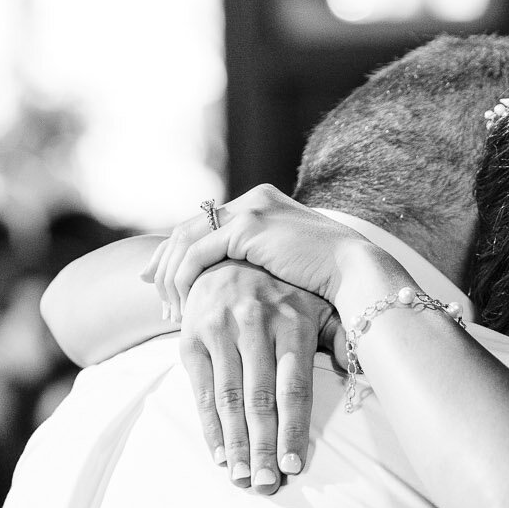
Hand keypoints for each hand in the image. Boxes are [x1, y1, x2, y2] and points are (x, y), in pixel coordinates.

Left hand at [141, 185, 386, 320]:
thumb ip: (261, 265)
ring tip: (169, 307)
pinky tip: (184, 302)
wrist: (357, 273)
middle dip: (164, 262)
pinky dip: (184, 278)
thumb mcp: (288, 269)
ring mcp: (250, 209)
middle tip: (151, 291)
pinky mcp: (249, 226)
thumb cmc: (331, 282)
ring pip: (187, 239)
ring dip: (171, 275)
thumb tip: (241, 285)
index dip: (178, 252)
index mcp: (261, 205)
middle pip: (189, 228)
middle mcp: (252, 200)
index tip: (161, 279)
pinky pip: (198, 252)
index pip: (205, 225)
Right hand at [179, 260, 340, 490]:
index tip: (294, 466)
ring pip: (230, 399)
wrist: (224, 255)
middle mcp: (255, 325)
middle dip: (263, 448)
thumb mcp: (317, 305)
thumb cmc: (282, 292)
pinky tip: (219, 454)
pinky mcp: (193, 337)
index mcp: (292, 322)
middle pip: (260, 400)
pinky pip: (201, 389)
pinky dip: (210, 425)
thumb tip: (372, 369)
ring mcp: (221, 330)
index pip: (294, 387)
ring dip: (235, 445)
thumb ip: (341, 337)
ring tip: (243, 479)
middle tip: (267, 485)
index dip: (293, 429)